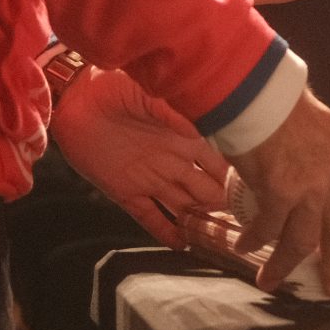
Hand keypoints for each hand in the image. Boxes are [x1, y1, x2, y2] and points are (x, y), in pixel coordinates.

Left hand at [51, 65, 230, 244]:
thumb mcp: (152, 92)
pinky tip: (182, 245)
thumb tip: (208, 134)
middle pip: (205, 190)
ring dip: (199, 220)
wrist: (73, 97)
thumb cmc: (114, 84)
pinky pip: (149, 216)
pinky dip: (166, 231)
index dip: (235, 179)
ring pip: (182, 206)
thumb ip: (179, 114)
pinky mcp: (125, 191)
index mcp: (184, 136)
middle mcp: (173, 161)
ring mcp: (150, 178)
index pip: (219, 163)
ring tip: (220, 241)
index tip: (257, 195)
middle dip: (223, 205)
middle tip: (245, 226)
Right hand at [224, 89, 329, 295]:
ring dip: (284, 264)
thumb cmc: (286, 109)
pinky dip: (255, 241)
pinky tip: (245, 246)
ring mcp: (313, 186)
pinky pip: (268, 228)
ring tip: (271, 280)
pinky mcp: (282, 192)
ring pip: (303, 241)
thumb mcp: (328, 132)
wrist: (258, 93)